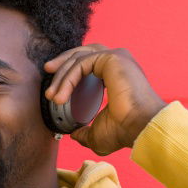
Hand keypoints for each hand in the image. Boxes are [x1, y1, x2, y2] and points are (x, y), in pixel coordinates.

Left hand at [43, 45, 166, 155]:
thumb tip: (74, 134)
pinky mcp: (112, 58)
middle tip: (47, 74)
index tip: (54, 89)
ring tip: (52, 95)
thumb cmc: (125, 131)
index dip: (69, 71)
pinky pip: (81, 64)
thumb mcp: (97, 133)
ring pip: (79, 58)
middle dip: (62, 63)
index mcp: (117, 74)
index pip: (89, 63)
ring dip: (61, 75)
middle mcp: (118, 62)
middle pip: (83, 53)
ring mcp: (116, 57)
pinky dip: (68, 79)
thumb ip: (85, 131)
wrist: (140, 129)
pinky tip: (61, 97)